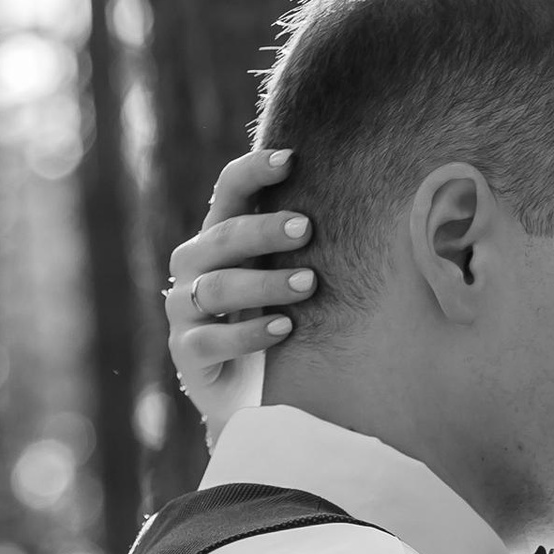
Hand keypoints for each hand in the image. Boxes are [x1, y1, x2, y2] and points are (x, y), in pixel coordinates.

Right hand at [165, 146, 320, 438]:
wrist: (255, 395)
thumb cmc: (280, 319)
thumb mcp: (291, 278)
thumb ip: (307, 245)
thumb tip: (369, 199)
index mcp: (220, 237)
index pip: (229, 193)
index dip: (254, 172)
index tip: (291, 158)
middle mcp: (194, 266)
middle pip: (223, 237)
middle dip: (264, 230)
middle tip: (306, 228)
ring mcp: (185, 309)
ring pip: (218, 287)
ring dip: (265, 283)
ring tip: (309, 283)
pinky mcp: (185, 353)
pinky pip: (212, 339)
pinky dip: (249, 333)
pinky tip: (283, 328)